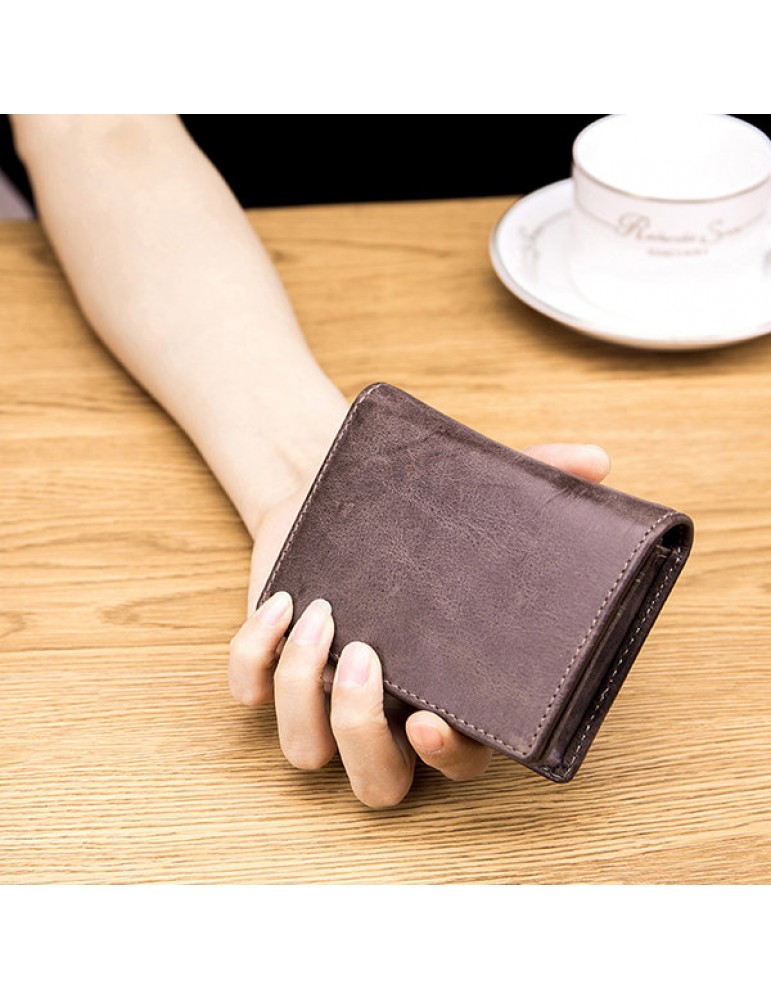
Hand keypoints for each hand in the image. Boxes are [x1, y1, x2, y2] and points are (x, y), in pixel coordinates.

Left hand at [229, 443, 610, 807]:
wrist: (333, 486)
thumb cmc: (413, 510)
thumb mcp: (477, 494)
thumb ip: (538, 479)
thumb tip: (596, 461)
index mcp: (442, 694)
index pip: (458, 762)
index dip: (447, 757)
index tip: (432, 720)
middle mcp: (382, 711)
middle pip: (377, 784)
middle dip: (363, 733)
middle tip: (367, 657)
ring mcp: (319, 696)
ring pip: (304, 750)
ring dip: (304, 691)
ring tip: (319, 611)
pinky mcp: (266, 666)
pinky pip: (248, 693)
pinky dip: (254, 659)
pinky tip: (281, 602)